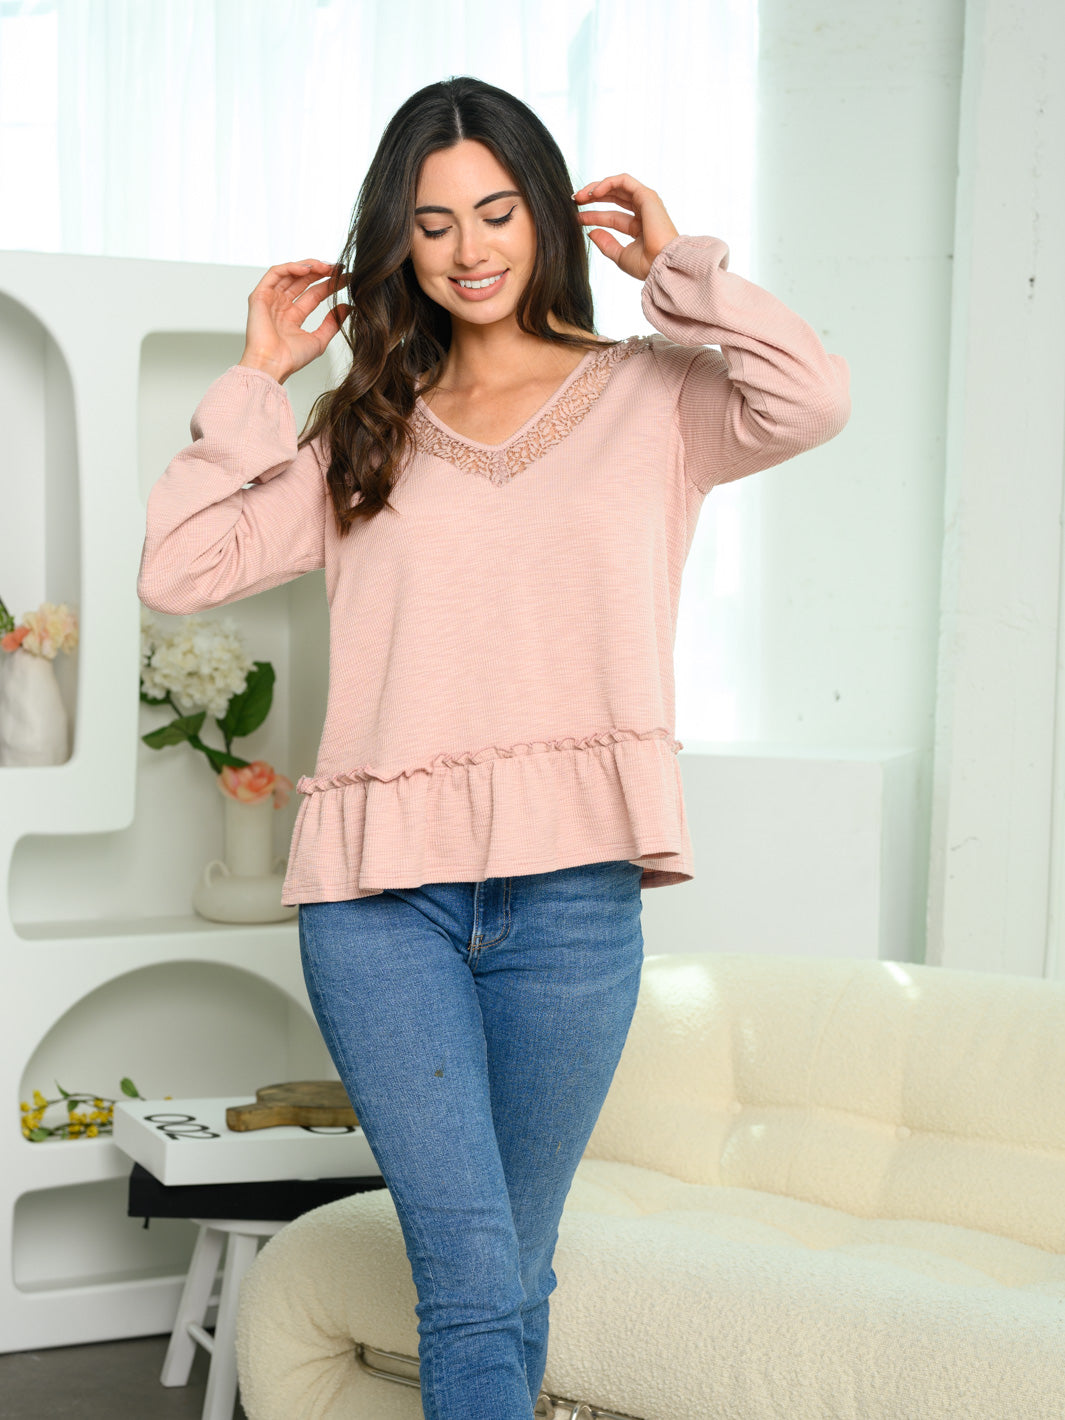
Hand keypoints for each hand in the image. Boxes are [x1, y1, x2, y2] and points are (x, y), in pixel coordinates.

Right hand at [239, 260, 351, 383]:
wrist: (272, 365)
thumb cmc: (290, 359)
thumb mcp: (319, 340)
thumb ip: (333, 323)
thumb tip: (348, 307)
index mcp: (292, 316)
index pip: (314, 293)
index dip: (329, 285)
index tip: (345, 279)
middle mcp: (281, 306)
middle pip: (303, 281)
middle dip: (321, 272)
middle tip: (338, 268)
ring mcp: (270, 299)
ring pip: (290, 273)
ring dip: (309, 266)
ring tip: (326, 267)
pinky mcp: (260, 295)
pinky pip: (275, 273)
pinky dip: (291, 267)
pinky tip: (308, 269)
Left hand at [571, 174, 679, 279]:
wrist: (661, 264)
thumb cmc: (646, 265)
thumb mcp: (620, 255)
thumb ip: (606, 244)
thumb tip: (591, 233)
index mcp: (638, 227)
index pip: (612, 217)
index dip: (593, 215)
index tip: (576, 218)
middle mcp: (643, 212)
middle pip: (613, 198)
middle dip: (593, 197)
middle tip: (574, 201)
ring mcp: (645, 202)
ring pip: (617, 186)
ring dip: (597, 188)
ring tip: (579, 196)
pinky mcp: (646, 195)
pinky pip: (623, 181)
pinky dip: (607, 183)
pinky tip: (593, 193)